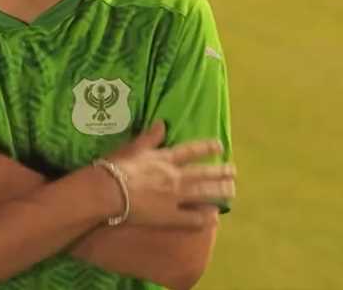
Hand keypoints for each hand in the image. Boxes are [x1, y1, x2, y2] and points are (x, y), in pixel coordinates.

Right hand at [106, 121, 234, 228]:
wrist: (108, 191)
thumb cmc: (117, 167)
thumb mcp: (133, 147)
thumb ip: (150, 137)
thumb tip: (162, 123)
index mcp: (165, 159)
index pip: (191, 151)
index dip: (207, 147)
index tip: (220, 146)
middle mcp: (175, 177)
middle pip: (204, 174)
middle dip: (221, 172)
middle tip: (234, 171)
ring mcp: (175, 198)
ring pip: (204, 194)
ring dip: (220, 192)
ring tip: (231, 191)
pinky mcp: (170, 217)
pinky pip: (193, 219)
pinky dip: (206, 218)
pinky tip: (215, 217)